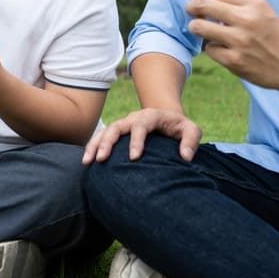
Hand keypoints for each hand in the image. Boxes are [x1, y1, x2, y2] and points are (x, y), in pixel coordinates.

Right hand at [82, 108, 201, 163]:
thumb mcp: (191, 130)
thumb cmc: (180, 127)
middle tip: (102, 159)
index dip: (136, 141)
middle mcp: (133, 118)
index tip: (134, 158)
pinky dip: (92, 146)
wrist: (167, 118)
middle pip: (116, 127)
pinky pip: (101, 137)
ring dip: (95, 145)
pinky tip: (86, 161)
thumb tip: (185, 157)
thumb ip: (191, 141)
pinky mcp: (118, 132)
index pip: (140, 126)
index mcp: (151, 116)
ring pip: (105, 131)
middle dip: (107, 142)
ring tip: (87, 161)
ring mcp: (124, 124)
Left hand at [181, 0, 278, 90]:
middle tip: (189, 9)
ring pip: (199, 27)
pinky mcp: (234, 60)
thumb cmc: (273, 35)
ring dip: (196, 27)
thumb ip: (236, 3)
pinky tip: (222, 49)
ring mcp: (239, 41)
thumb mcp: (262, 11)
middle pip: (202, 5)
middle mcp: (246, 19)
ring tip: (202, 29)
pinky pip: (209, 49)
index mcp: (254, 3)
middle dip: (191, 6)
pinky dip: (211, 48)